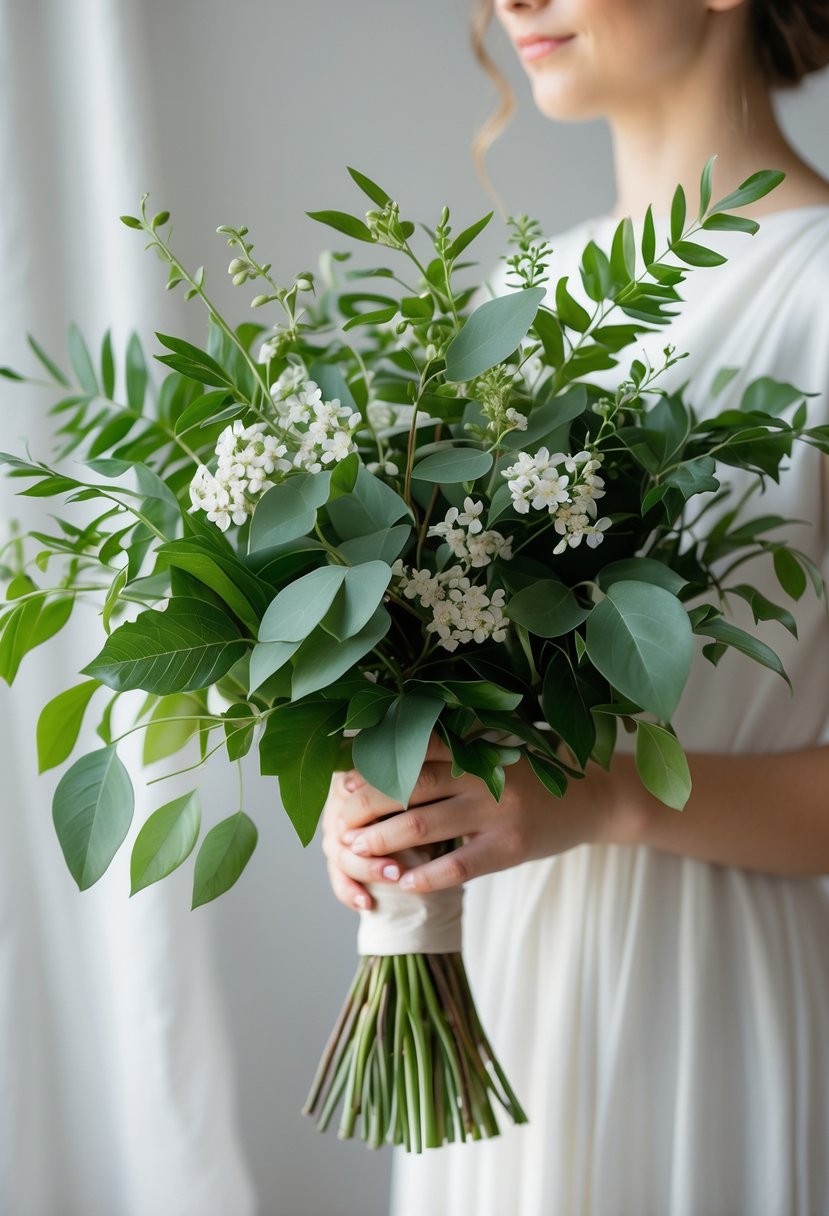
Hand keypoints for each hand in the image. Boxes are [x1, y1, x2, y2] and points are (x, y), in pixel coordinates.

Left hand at [321, 732, 619, 910]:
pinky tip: (400, 882)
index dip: (372, 764)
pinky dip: (423, 876)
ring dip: (382, 840)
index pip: (412, 751)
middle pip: (409, 786)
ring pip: (423, 825)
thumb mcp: (497, 751)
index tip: (340, 778)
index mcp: (475, 745)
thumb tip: (392, 759)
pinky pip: (456, 866)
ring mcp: (497, 812)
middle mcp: (483, 774)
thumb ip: (455, 753)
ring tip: (353, 850)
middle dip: (366, 804)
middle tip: (338, 819)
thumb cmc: (534, 774)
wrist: (595, 797)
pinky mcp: (510, 848)